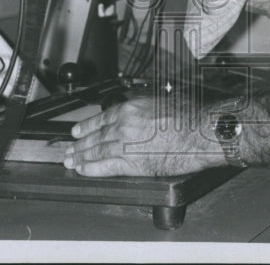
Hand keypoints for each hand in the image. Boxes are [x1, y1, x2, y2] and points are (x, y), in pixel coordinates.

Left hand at [64, 97, 222, 177]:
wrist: (201, 132)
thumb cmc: (190, 115)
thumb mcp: (164, 99)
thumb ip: (147, 106)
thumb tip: (143, 109)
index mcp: (132, 107)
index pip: (103, 117)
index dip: (88, 125)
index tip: (78, 130)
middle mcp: (124, 124)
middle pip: (97, 135)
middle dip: (80, 143)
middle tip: (69, 148)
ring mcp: (126, 144)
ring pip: (97, 150)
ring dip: (81, 156)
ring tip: (70, 160)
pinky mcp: (132, 163)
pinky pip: (105, 167)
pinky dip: (91, 169)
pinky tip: (82, 170)